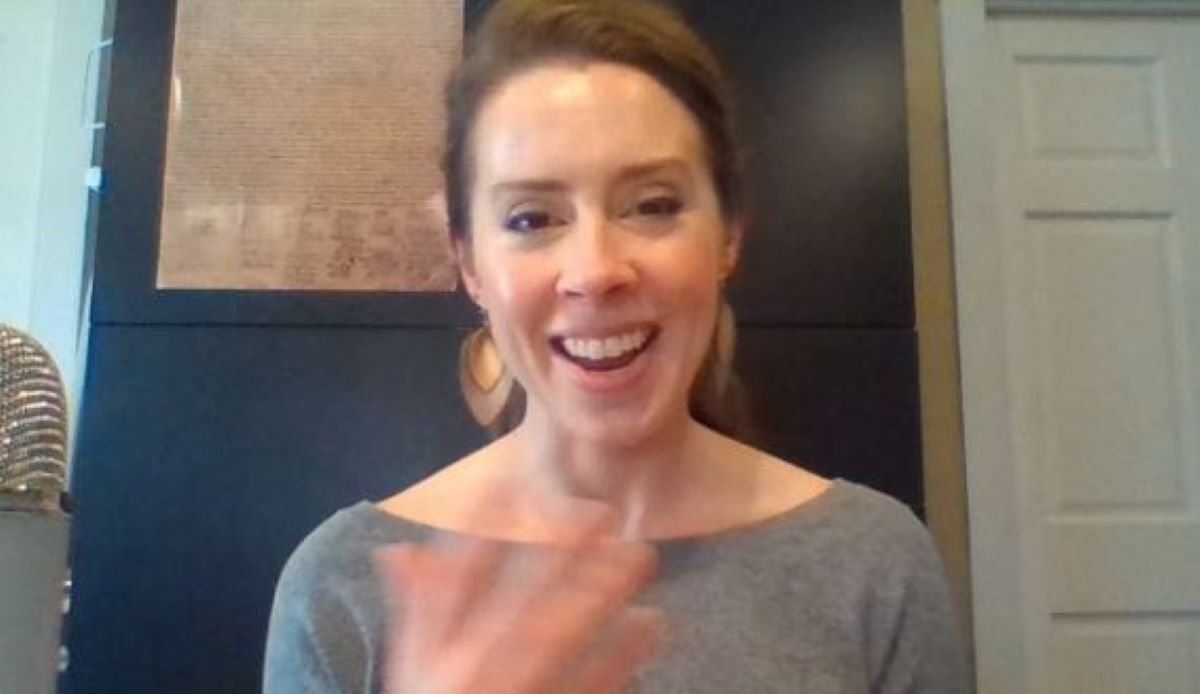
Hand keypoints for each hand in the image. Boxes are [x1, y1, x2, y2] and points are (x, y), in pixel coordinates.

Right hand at [374, 508, 661, 693]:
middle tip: (605, 516)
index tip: (510, 485)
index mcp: (436, 653)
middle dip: (564, 557)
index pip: (457, 582)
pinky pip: (591, 686)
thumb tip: (400, 552)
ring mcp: (520, 693)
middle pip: (524, 604)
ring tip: (640, 557)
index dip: (480, 530)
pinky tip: (650, 623)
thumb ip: (416, 609)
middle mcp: (476, 668)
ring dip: (603, 596)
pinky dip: (622, 655)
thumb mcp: (411, 667)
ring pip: (564, 641)